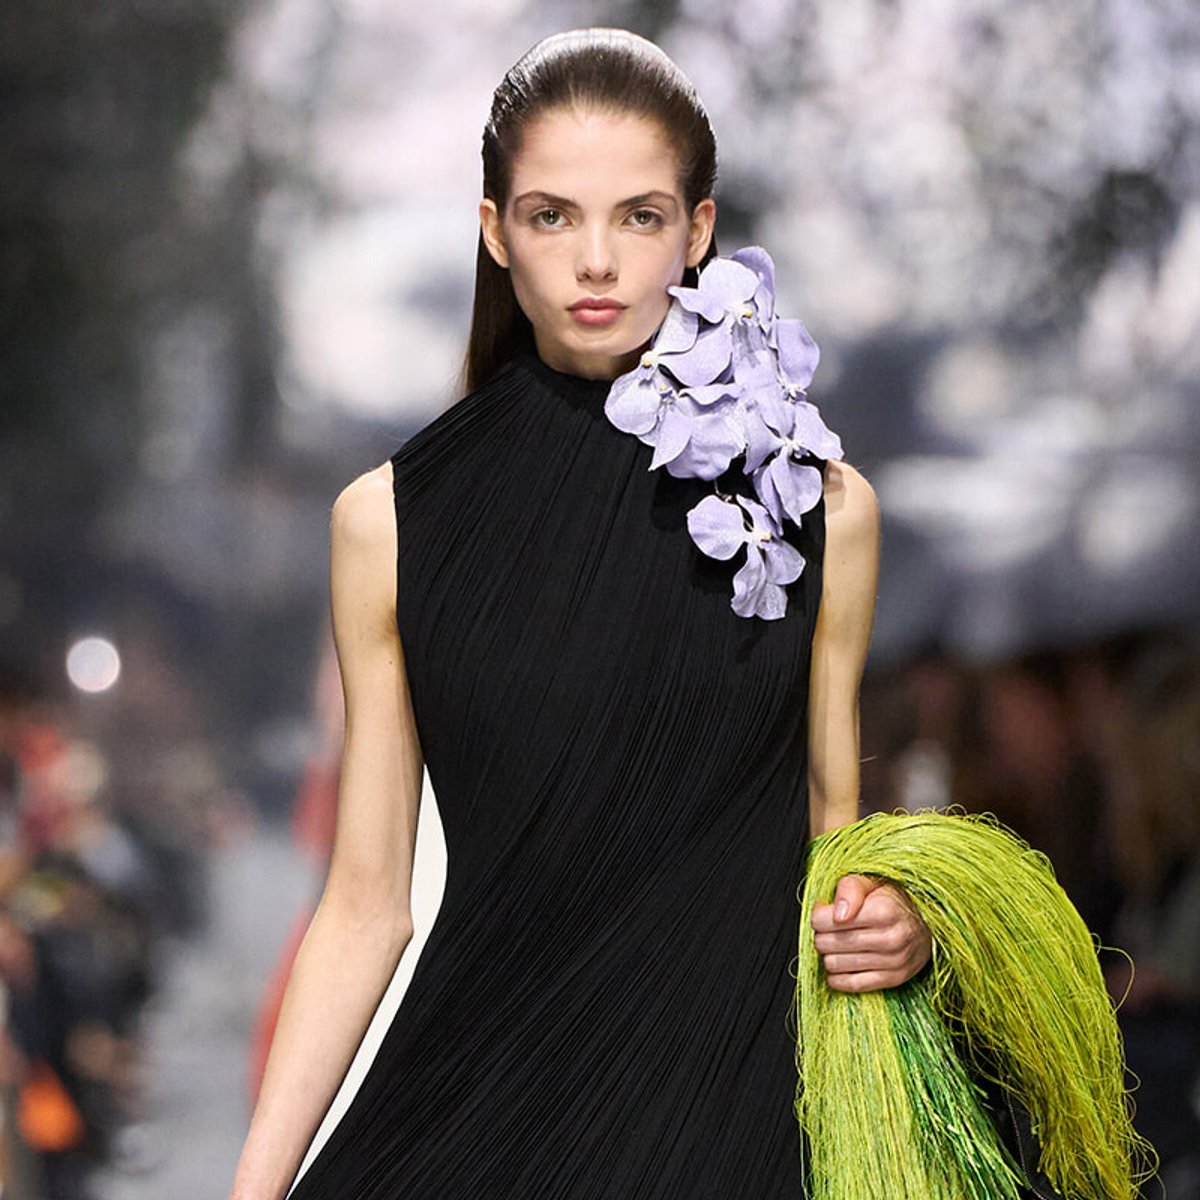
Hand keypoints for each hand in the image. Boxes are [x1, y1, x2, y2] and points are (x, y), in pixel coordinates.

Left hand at [810, 874, 931, 992]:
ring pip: (834, 964)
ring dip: (830, 955)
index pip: (823, 920)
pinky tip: (842, 963)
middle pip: (826, 943)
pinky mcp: (893, 979)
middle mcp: (891, 938)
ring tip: (840, 943)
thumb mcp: (871, 882)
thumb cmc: (892, 900)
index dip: (818, 915)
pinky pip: (850, 985)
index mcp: (883, 910)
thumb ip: (850, 888)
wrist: (927, 924)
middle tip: (832, 928)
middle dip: (822, 934)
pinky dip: (838, 976)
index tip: (825, 911)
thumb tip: (837, 914)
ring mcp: (893, 961)